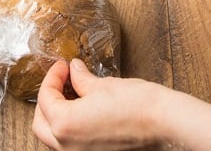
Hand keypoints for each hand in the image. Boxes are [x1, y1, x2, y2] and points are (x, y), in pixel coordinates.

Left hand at [32, 59, 210, 150]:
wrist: (169, 123)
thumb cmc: (139, 105)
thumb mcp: (102, 85)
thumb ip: (80, 79)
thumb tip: (73, 71)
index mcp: (64, 125)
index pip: (45, 99)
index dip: (52, 78)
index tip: (61, 67)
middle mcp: (67, 146)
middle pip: (41, 122)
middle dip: (47, 100)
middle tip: (60, 81)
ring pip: (54, 137)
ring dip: (57, 116)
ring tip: (71, 96)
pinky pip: (71, 144)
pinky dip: (71, 128)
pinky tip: (83, 112)